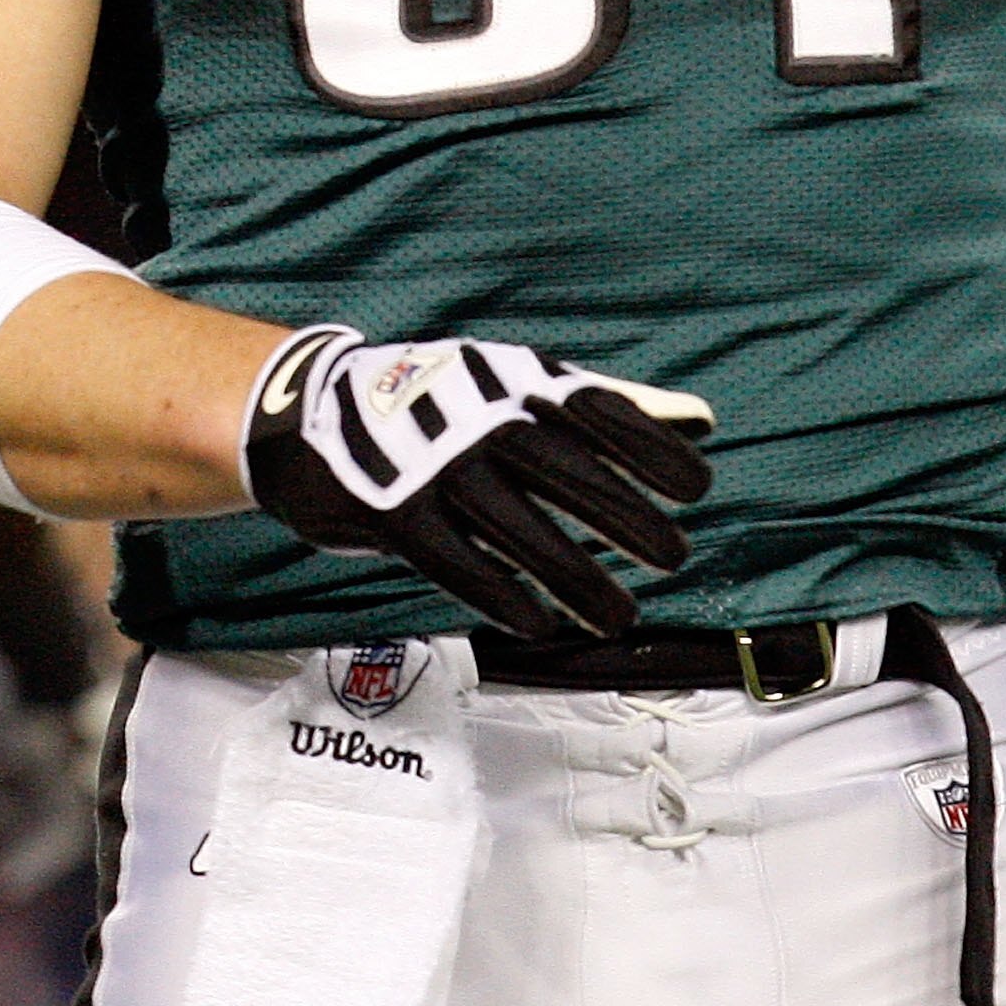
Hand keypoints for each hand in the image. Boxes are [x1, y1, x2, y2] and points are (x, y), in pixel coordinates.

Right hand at [244, 329, 713, 638]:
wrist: (308, 411)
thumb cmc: (437, 406)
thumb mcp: (516, 385)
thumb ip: (603, 406)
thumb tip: (696, 419)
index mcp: (515, 382)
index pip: (594, 411)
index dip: (647, 449)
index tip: (696, 487)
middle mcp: (478, 418)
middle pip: (561, 468)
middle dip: (622, 514)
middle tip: (673, 556)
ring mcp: (432, 465)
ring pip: (513, 523)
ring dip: (571, 573)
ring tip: (619, 615)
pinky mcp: (392, 512)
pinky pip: (453, 559)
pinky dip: (498, 592)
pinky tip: (537, 623)